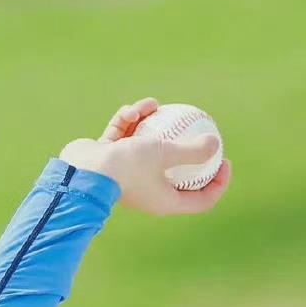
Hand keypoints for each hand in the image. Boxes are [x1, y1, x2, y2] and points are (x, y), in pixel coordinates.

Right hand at [58, 97, 231, 216]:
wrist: (80, 172)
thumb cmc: (126, 167)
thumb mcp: (164, 154)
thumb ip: (192, 150)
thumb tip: (216, 143)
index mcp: (166, 201)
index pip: (201, 199)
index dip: (218, 183)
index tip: (225, 161)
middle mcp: (149, 191)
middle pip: (178, 172)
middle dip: (188, 151)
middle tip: (199, 131)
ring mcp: (129, 175)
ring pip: (148, 147)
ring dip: (150, 124)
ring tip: (153, 105)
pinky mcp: (111, 159)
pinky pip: (125, 138)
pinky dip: (128, 123)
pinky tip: (132, 110)